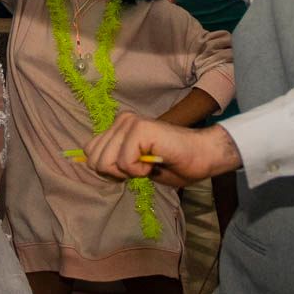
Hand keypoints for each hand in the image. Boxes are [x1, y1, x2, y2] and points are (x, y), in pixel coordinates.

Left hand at [84, 112, 242, 186]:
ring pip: (106, 162)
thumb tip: (91, 165)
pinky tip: (156, 161)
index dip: (109, 170)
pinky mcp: (140, 129)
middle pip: (94, 159)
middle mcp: (122, 120)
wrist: (203, 157)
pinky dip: (140, 171)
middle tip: (142, 167)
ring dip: (129, 172)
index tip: (133, 170)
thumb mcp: (135, 166)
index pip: (90, 152)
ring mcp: (130, 122)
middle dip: (116, 173)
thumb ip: (114, 162)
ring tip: (150, 164)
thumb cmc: (174, 164)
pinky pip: (124, 163)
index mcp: (118, 126)